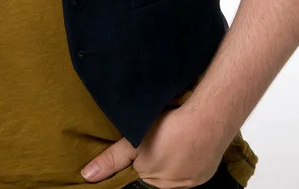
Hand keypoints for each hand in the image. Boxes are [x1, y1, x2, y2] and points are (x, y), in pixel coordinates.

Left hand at [80, 107, 226, 187]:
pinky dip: (190, 162)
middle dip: (155, 167)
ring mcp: (195, 181)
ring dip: (174, 164)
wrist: (211, 117)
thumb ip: (111, 160)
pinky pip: (194, 171)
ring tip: (173, 144)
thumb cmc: (170, 129)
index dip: (139, 168)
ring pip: (177, 175)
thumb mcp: (133, 142)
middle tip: (157, 146)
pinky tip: (188, 146)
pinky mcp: (209, 172)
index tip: (142, 156)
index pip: (141, 182)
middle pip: (159, 180)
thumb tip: (87, 176)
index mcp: (155, 185)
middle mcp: (176, 187)